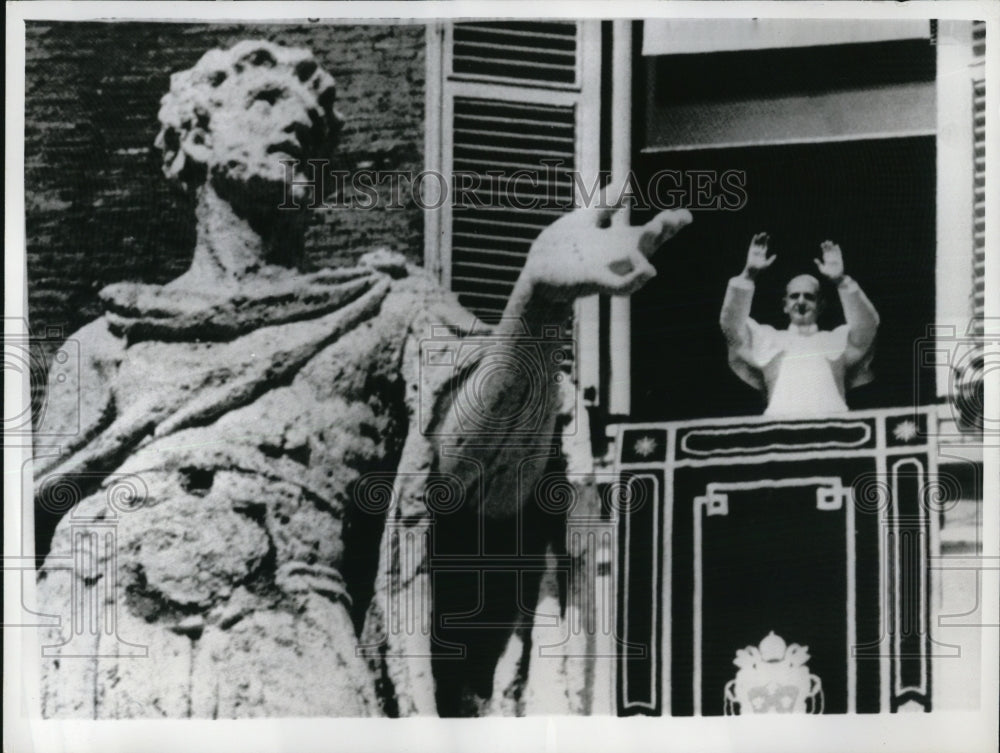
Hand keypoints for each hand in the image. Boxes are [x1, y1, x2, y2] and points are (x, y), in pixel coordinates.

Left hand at [521, 195, 692, 299]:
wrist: (537, 278)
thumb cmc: (562, 252)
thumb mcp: (585, 219)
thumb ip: (606, 202)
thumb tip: (628, 182)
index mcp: (619, 243)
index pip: (650, 233)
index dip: (669, 225)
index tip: (685, 215)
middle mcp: (618, 258)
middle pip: (648, 244)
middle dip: (664, 231)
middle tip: (678, 218)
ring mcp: (607, 270)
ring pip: (636, 263)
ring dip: (648, 247)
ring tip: (656, 227)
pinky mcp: (592, 281)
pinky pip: (619, 286)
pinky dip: (634, 281)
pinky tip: (648, 271)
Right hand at [743, 231, 774, 279]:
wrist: (752, 269)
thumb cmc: (760, 268)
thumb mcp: (767, 264)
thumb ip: (771, 260)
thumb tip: (775, 255)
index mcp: (763, 254)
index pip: (765, 246)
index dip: (767, 241)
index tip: (768, 237)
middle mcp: (759, 251)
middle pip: (761, 243)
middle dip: (763, 238)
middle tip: (765, 233)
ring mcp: (755, 250)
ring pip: (757, 243)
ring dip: (759, 238)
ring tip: (761, 234)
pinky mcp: (751, 250)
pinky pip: (752, 244)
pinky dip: (754, 240)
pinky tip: (756, 236)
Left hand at [814, 240, 844, 282]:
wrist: (835, 277)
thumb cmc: (827, 274)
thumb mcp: (822, 269)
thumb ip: (819, 264)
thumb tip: (814, 259)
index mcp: (826, 260)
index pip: (824, 252)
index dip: (823, 248)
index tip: (822, 244)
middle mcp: (830, 258)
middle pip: (829, 250)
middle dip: (828, 245)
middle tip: (826, 241)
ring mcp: (835, 258)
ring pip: (833, 250)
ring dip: (832, 246)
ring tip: (831, 242)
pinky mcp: (839, 259)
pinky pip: (838, 253)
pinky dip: (838, 249)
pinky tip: (836, 245)